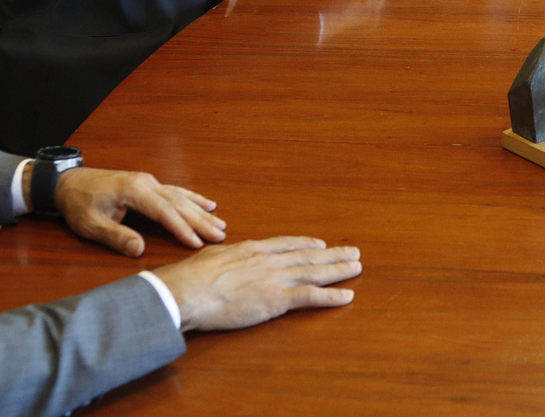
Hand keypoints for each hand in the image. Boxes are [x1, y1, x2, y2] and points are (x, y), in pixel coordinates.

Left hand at [49, 167, 226, 256]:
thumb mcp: (91, 225)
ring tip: (220, 223)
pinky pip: (176, 191)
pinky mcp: (148, 184)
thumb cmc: (79, 204)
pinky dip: (193, 198)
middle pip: (179, 204)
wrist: (68, 183)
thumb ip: (116, 236)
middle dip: (200, 221)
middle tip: (220, 235)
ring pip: (181, 197)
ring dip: (201, 211)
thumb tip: (139, 250)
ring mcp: (149, 181)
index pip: (164, 212)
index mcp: (134, 191)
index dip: (181, 228)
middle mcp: (147, 183)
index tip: (197, 243)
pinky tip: (207, 203)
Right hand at [150, 236, 361, 331]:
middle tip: (352, 252)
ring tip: (357, 267)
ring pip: (314, 273)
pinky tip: (347, 296)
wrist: (187, 291)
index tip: (320, 245)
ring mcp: (275, 279)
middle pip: (307, 257)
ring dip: (339, 270)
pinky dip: (331, 296)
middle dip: (332, 255)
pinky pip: (310, 297)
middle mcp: (269, 261)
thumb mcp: (211, 257)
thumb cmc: (191, 277)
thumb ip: (224, 258)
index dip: (305, 245)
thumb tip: (222, 258)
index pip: (286, 245)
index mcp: (252, 250)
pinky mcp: (276, 300)